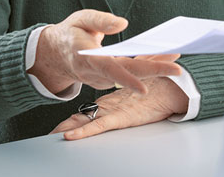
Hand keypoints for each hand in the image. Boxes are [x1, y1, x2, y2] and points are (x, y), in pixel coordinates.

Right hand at [27, 10, 181, 93]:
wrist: (56, 53)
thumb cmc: (71, 32)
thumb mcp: (81, 18)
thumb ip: (100, 20)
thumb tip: (122, 23)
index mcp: (87, 56)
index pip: (109, 69)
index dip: (127, 80)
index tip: (144, 88)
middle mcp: (95, 72)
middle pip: (127, 75)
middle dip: (153, 72)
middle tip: (177, 69)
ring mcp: (101, 79)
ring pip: (131, 75)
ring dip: (154, 68)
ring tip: (175, 57)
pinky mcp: (108, 79)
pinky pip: (130, 75)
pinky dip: (146, 67)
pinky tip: (162, 59)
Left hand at [50, 74, 188, 139]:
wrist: (171, 88)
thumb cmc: (160, 87)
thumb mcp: (145, 86)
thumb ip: (138, 87)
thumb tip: (137, 88)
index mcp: (115, 99)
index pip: (92, 109)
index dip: (77, 117)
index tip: (63, 126)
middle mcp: (110, 105)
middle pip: (84, 115)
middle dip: (67, 125)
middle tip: (51, 133)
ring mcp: (113, 110)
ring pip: (85, 121)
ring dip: (68, 129)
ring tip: (52, 136)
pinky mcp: (119, 117)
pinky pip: (96, 127)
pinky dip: (81, 132)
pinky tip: (69, 136)